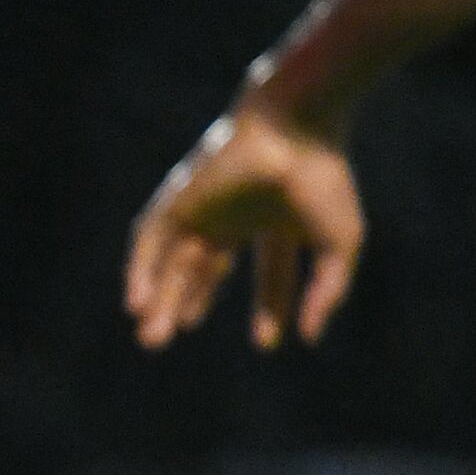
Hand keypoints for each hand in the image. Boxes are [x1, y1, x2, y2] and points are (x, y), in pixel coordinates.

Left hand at [127, 97, 366, 349]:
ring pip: (174, 260)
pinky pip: (150, 240)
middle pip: (204, 270)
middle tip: (163, 344)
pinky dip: (141, 271)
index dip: (270, 308)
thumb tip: (309, 337)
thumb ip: (326, 291)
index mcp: (278, 222)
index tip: (266, 344)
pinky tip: (137, 303)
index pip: (271, 273)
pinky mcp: (179, 199)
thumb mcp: (338, 245)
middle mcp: (236, 216)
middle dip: (184, 306)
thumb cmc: (324, 182)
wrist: (294, 130)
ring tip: (150, 339)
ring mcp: (205, 208)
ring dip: (160, 298)